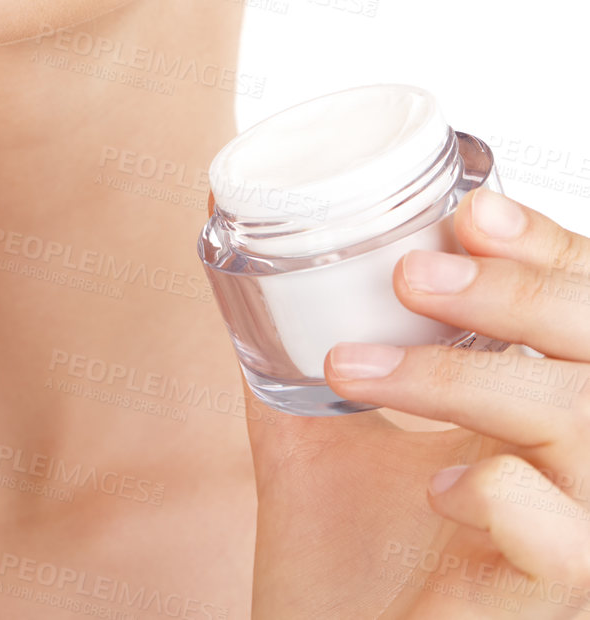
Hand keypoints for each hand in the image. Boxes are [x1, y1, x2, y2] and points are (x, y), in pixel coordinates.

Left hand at [243, 185, 589, 616]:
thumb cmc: (335, 566)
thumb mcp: (314, 433)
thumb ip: (299, 347)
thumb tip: (237, 244)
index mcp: (537, 416)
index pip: (583, 305)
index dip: (550, 251)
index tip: (471, 213)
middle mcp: (576, 470)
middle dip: (522, 292)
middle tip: (413, 278)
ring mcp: (575, 538)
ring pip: (584, 427)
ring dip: (467, 381)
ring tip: (359, 374)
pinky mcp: (551, 604)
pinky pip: (565, 539)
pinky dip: (499, 493)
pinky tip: (439, 489)